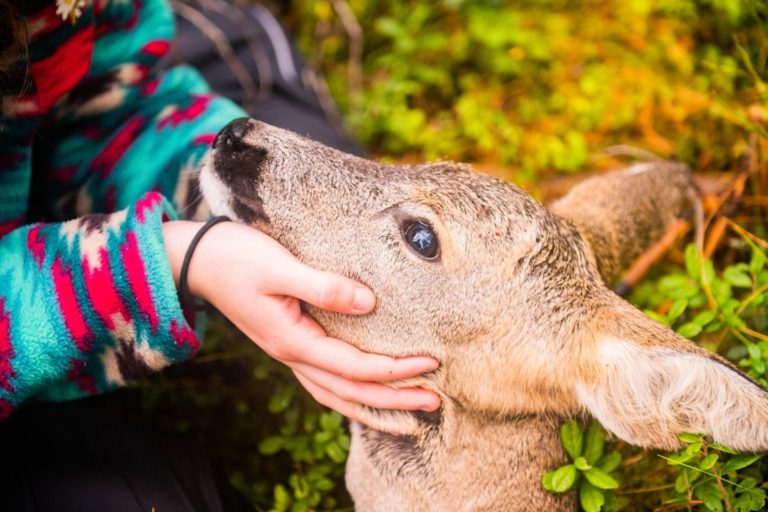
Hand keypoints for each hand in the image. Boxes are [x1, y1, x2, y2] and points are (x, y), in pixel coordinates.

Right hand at [163, 220, 440, 424]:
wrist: (195, 261)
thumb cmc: (235, 257)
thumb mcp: (279, 267)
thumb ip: (323, 286)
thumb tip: (368, 302)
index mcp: (293, 341)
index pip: (355, 366)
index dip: (395, 369)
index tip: (431, 363)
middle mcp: (292, 355)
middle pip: (351, 391)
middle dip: (394, 399)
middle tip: (436, 402)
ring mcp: (288, 353)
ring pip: (336, 394)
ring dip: (374, 407)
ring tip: (409, 416)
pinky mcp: (288, 342)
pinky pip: (324, 382)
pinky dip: (349, 395)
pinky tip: (364, 396)